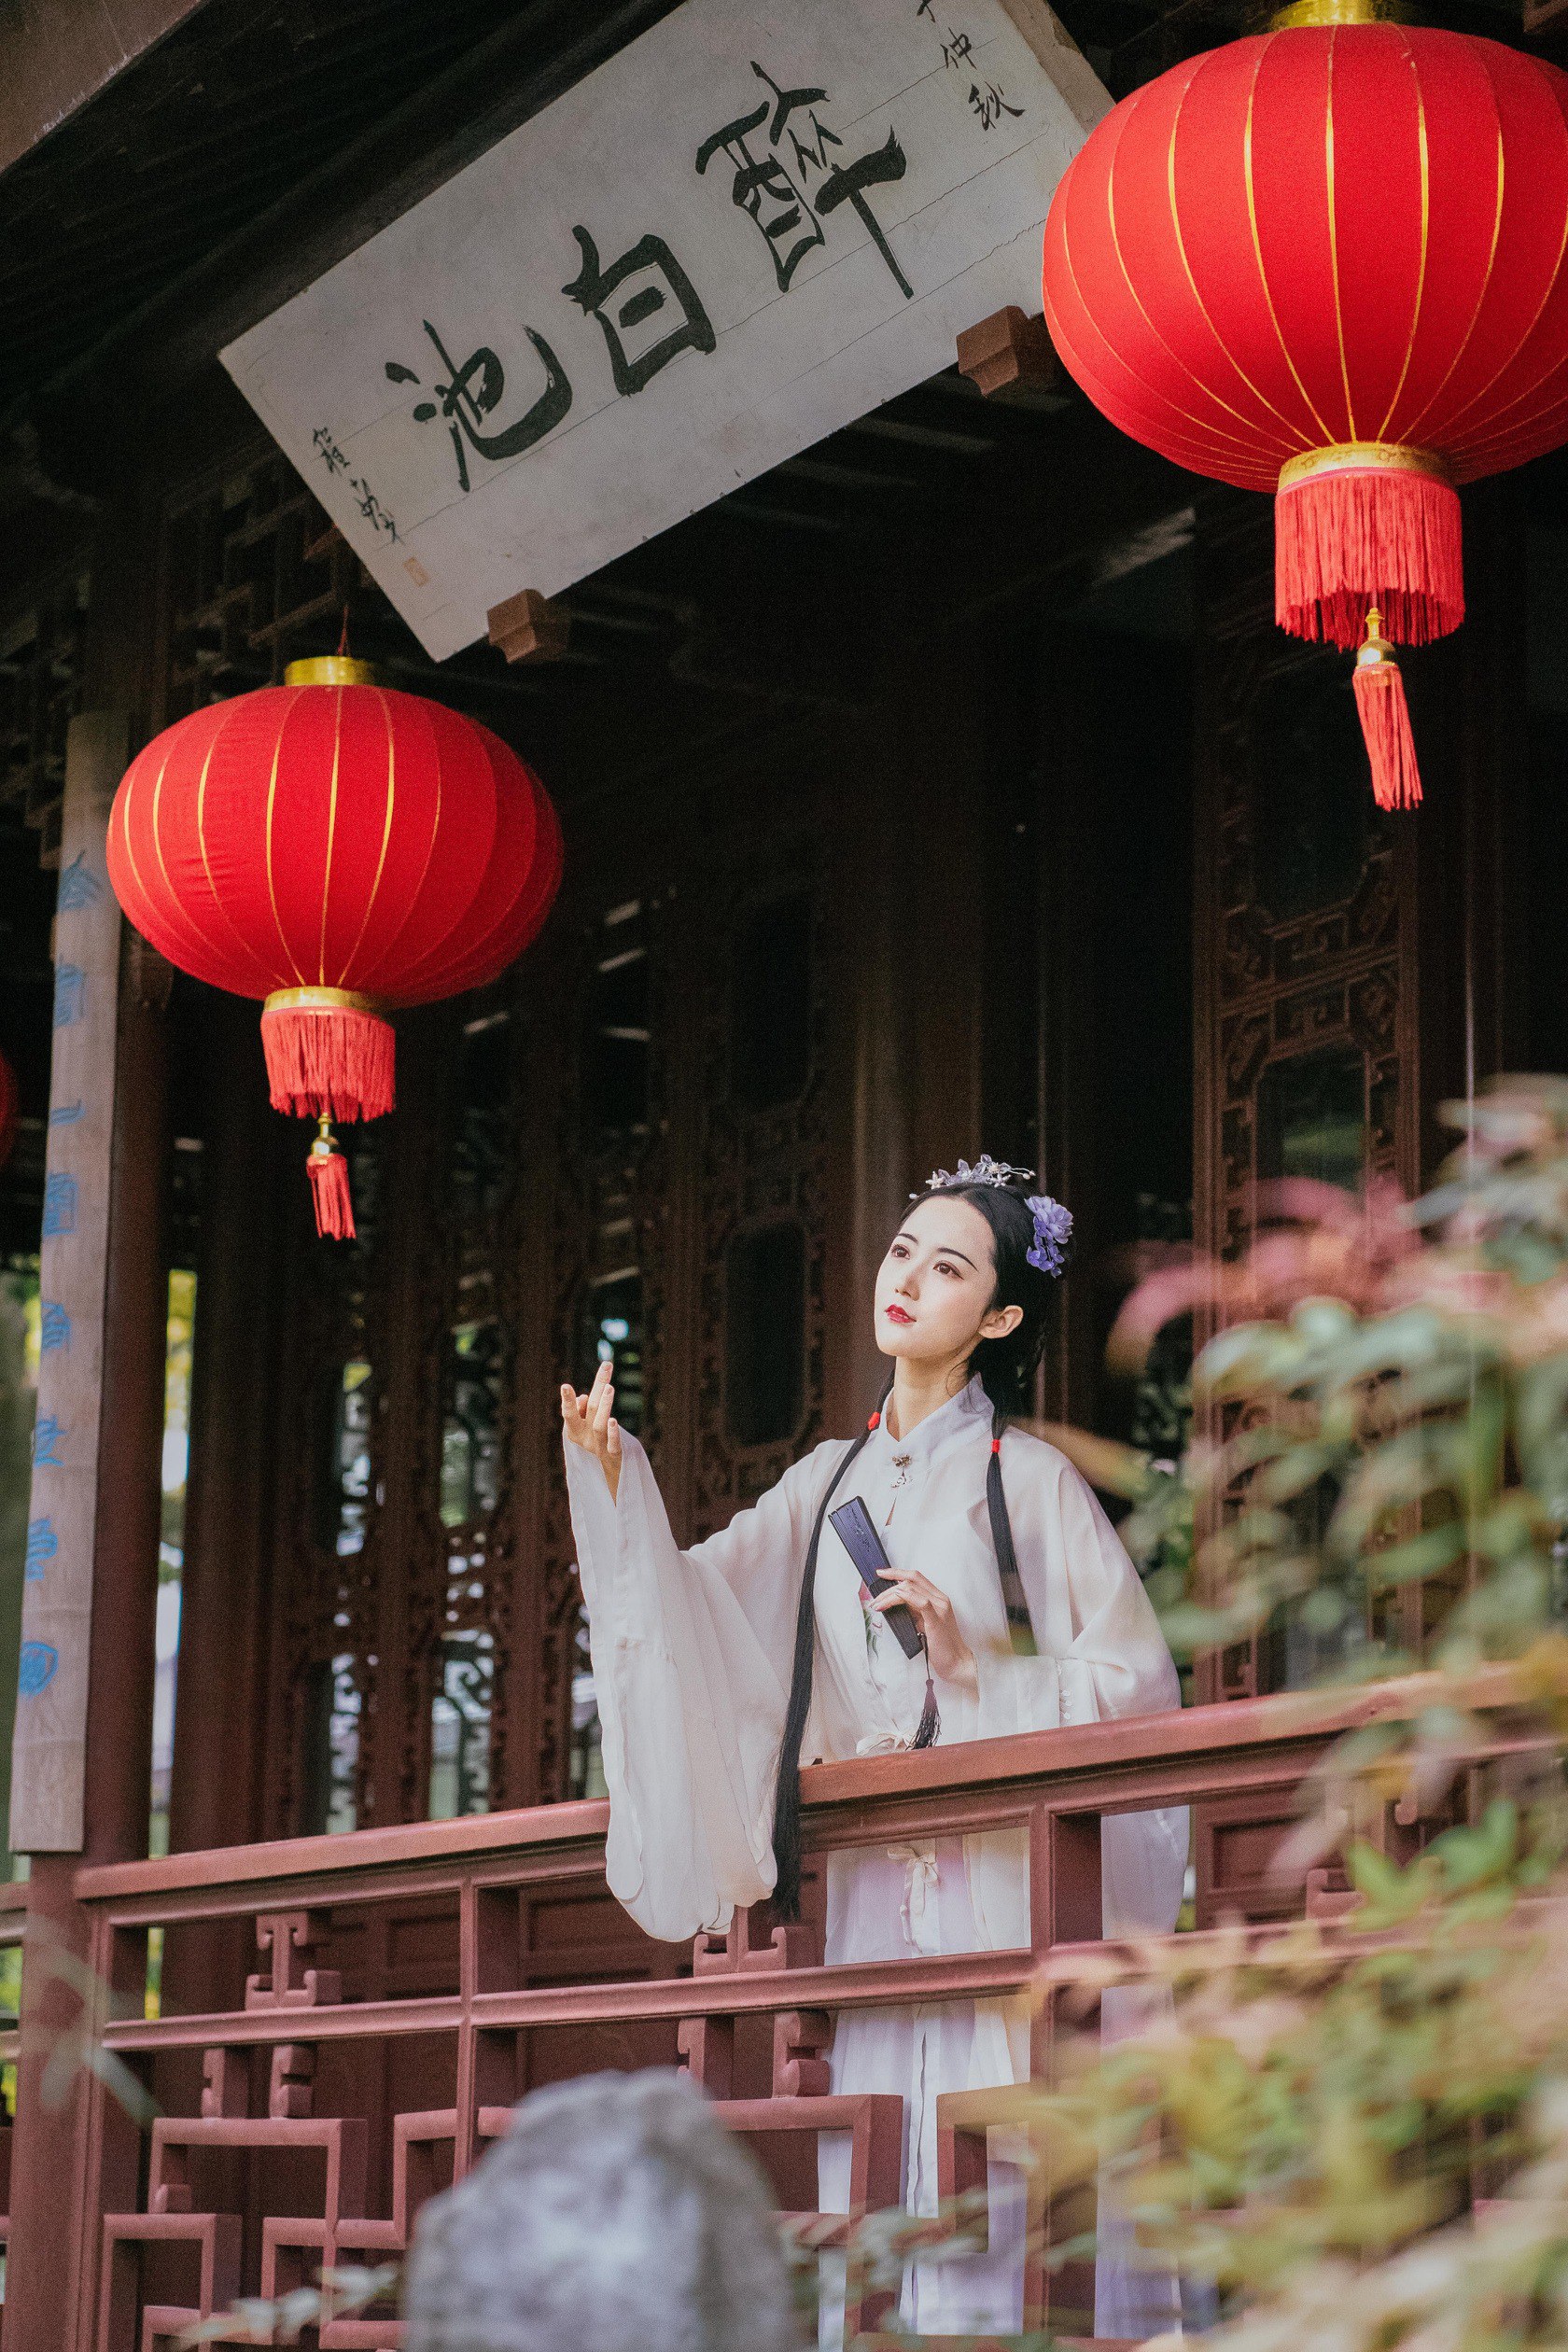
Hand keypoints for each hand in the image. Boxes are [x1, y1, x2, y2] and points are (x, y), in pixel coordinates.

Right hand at [561, 1361, 621, 1501]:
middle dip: (598, 1386)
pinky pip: (612, 1446)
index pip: (569, 1413)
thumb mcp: (588, 1425)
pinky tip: (614, 1421)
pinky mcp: (613, 1456)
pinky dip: (613, 1434)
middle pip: (590, 1410)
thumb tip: (585, 1397)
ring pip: (599, 1426)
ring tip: (609, 1388)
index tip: (565, 1386)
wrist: (610, 1474)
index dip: (568, 1401)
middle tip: (607, 1367)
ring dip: (604, 1406)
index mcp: (575, 1431)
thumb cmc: (598, 1442)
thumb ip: (585, 1409)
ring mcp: (598, 1448)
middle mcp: (584, 1439)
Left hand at [869, 1569, 976, 1693]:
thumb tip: (894, 1603)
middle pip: (911, 1581)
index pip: (916, 1577)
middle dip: (888, 1587)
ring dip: (890, 1595)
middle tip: (875, 1599)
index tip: (881, 1573)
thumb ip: (913, 1610)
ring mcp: (940, 1609)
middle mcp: (940, 1600)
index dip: (897, 1572)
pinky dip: (907, 1596)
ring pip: (912, 1589)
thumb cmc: (941, 1645)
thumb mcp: (924, 1622)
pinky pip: (922, 1603)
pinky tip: (896, 1597)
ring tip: (878, 1605)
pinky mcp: (936, 1621)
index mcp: (938, 1598)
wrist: (956, 1662)